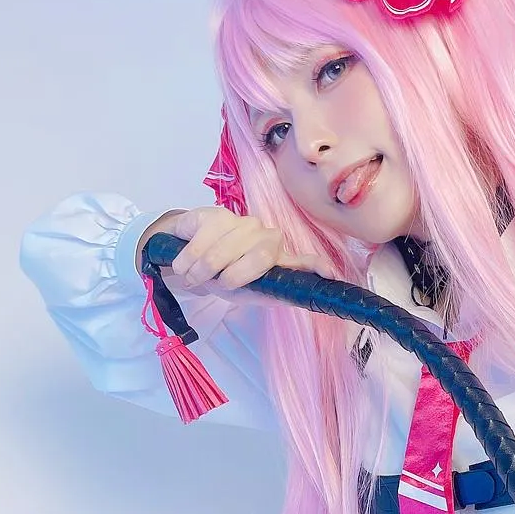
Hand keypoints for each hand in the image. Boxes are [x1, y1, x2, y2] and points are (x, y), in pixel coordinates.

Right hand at [153, 207, 332, 291]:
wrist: (188, 260)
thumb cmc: (223, 277)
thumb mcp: (246, 293)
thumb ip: (272, 296)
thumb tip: (299, 300)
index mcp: (278, 261)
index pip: (303, 262)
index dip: (316, 267)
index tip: (330, 275)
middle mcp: (266, 238)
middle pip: (261, 257)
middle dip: (232, 276)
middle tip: (213, 284)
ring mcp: (243, 224)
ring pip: (226, 250)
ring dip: (202, 269)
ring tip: (192, 276)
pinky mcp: (217, 214)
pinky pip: (204, 237)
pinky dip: (189, 257)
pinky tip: (183, 263)